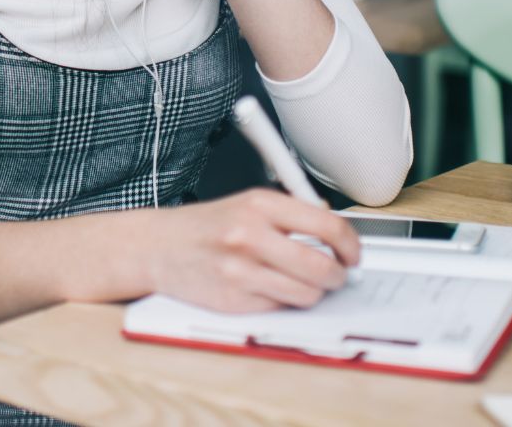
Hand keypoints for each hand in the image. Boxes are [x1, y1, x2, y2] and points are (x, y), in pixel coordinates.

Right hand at [144, 187, 360, 312]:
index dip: (351, 245)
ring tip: (304, 284)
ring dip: (314, 293)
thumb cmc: (206, 226)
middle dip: (338, 276)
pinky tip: (270, 289)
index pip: (327, 226)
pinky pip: (279, 308)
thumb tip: (336, 232)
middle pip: (321, 266)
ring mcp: (240, 270)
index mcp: (259, 204)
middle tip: (338, 275)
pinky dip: (283, 302)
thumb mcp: (247, 205)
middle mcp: (250, 235)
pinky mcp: (233, 300)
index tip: (354, 254)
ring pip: (306, 293)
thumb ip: (291, 215)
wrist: (157, 247)